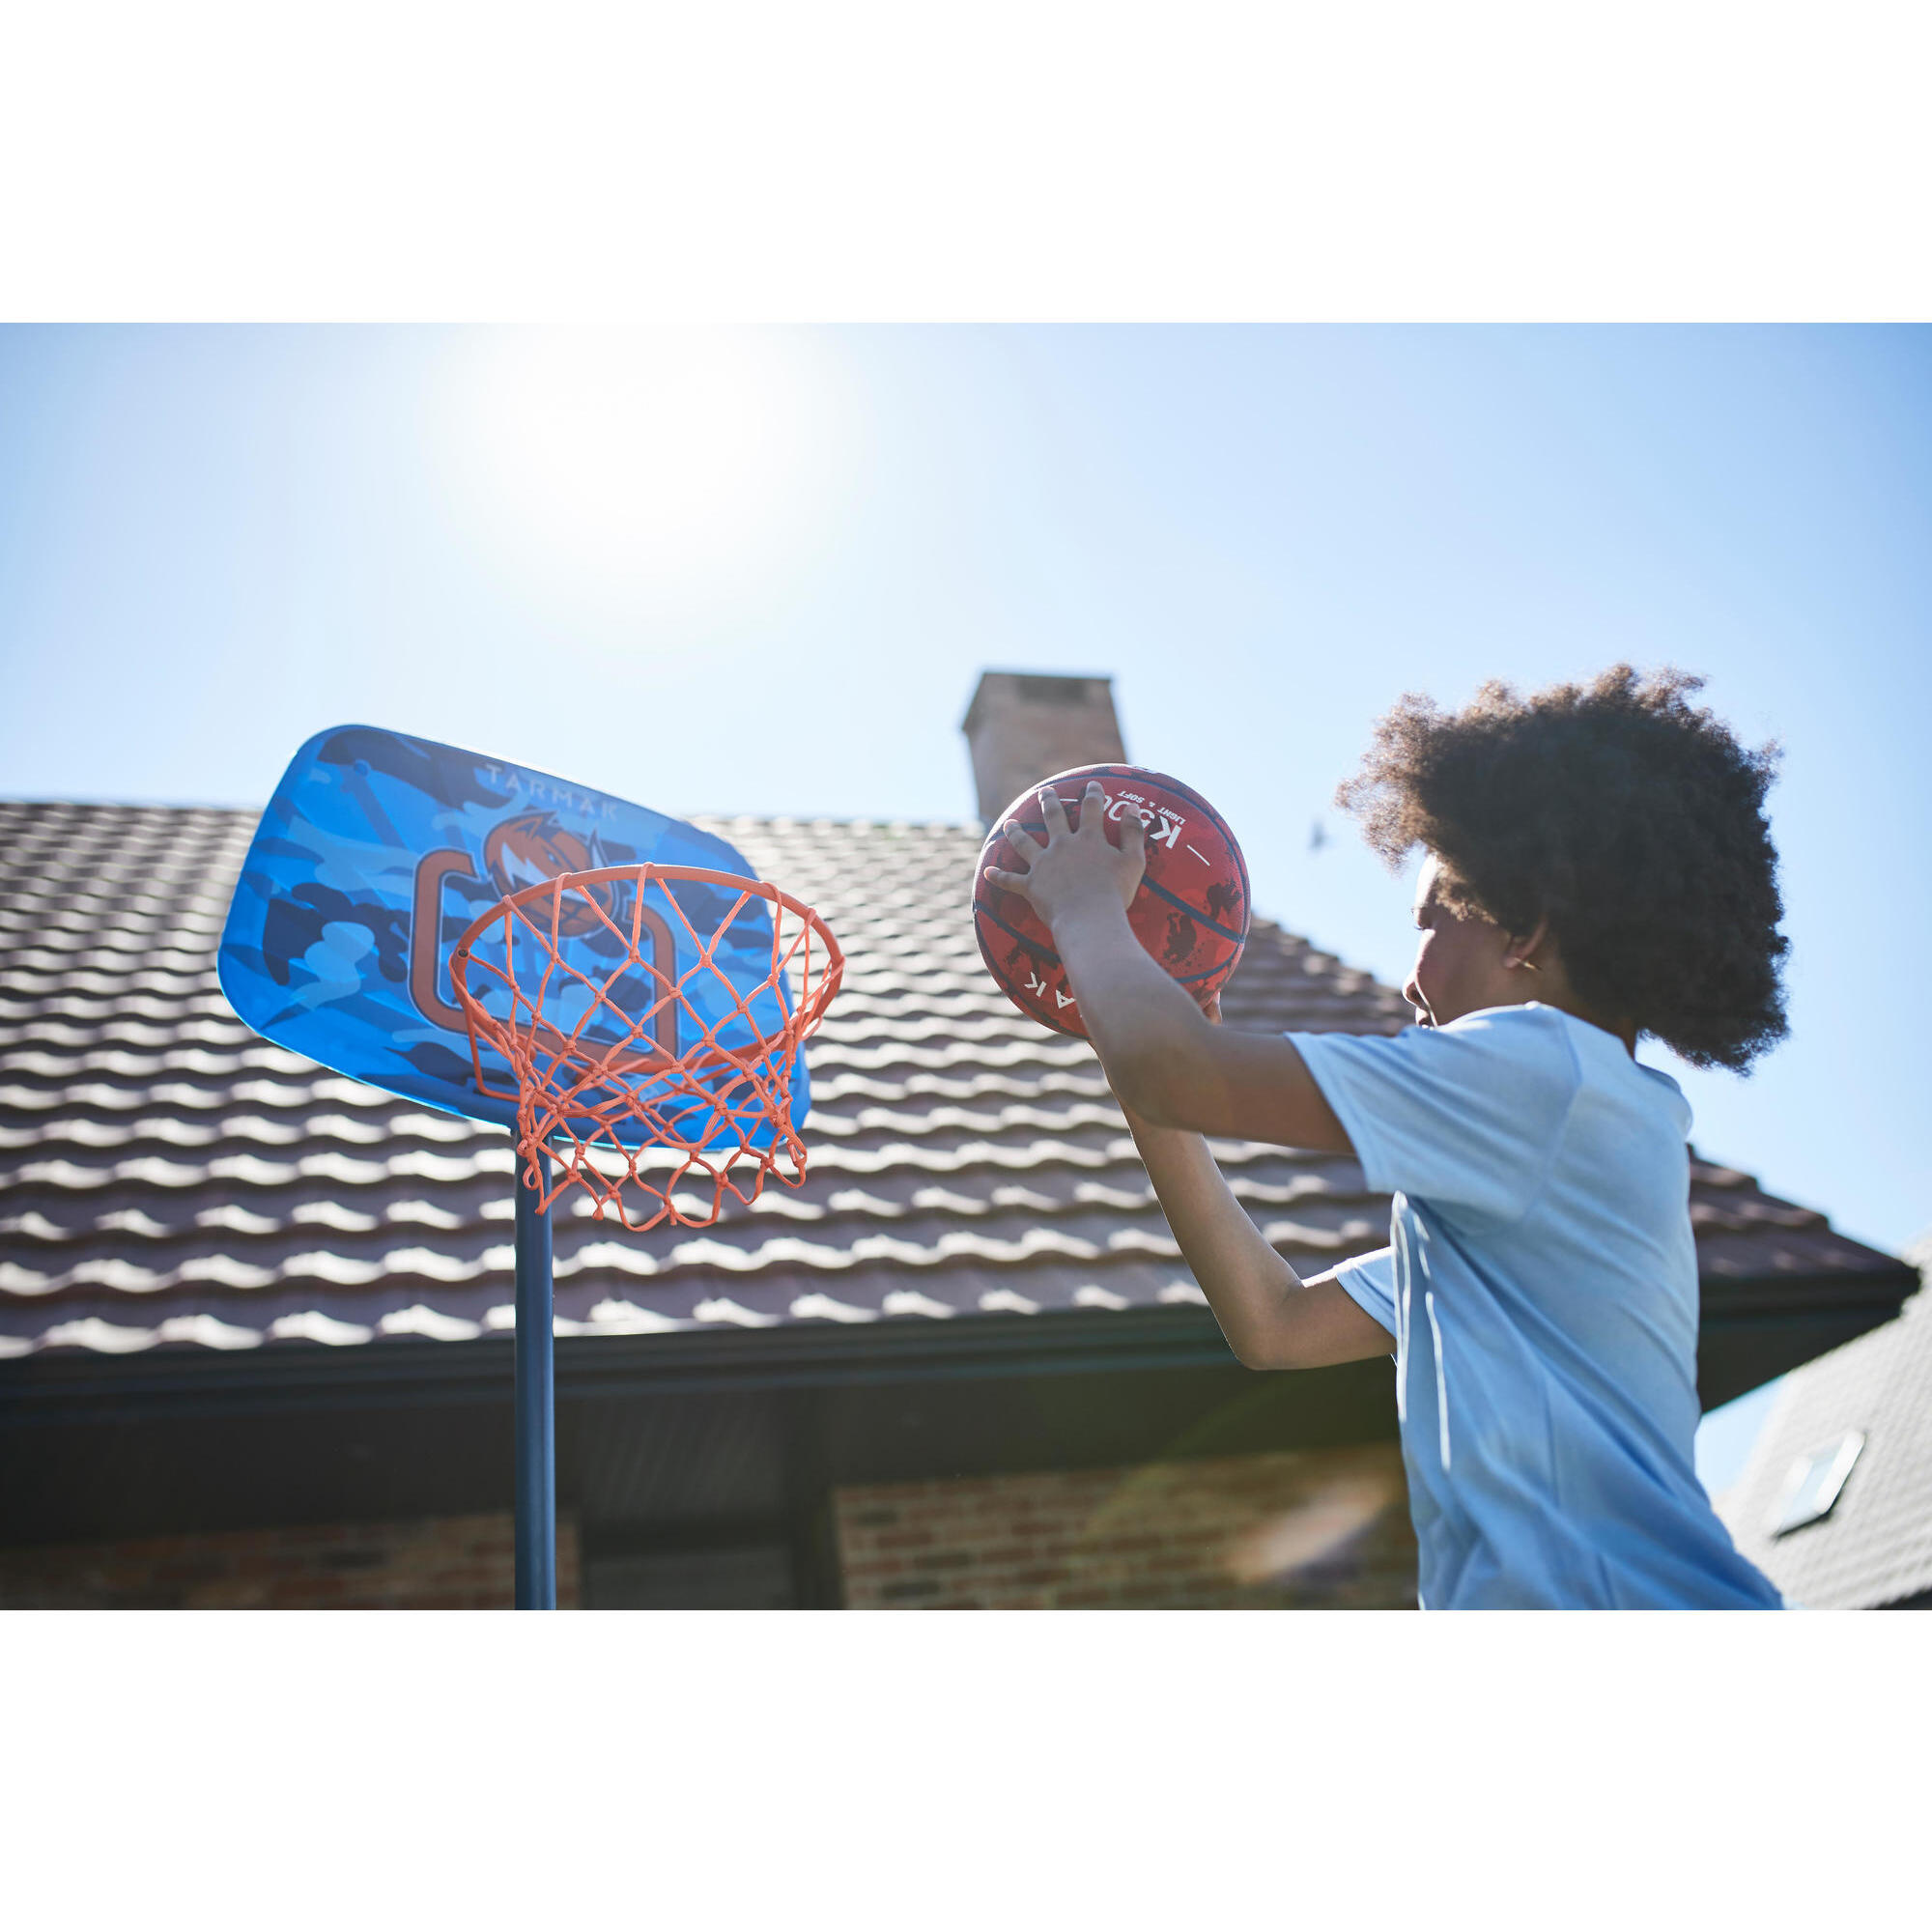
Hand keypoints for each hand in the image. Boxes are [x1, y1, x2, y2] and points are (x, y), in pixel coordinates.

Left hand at [984, 779, 1146, 933]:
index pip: (1091, 809)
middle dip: (1048, 802)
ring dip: (1016, 832)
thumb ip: (1133, 832)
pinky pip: (1010, 880)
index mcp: (1088, 839)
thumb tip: (1134, 806)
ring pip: (1024, 843)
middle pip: (1053, 818)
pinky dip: (998, 877)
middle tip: (1044, 792)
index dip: (1093, 795)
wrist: (1088, 917)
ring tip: (1009, 823)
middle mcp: (1062, 846)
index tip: (1092, 784)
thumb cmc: (1115, 892)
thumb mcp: (1133, 861)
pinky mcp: (1031, 885)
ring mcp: (1043, 865)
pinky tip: (987, 872)